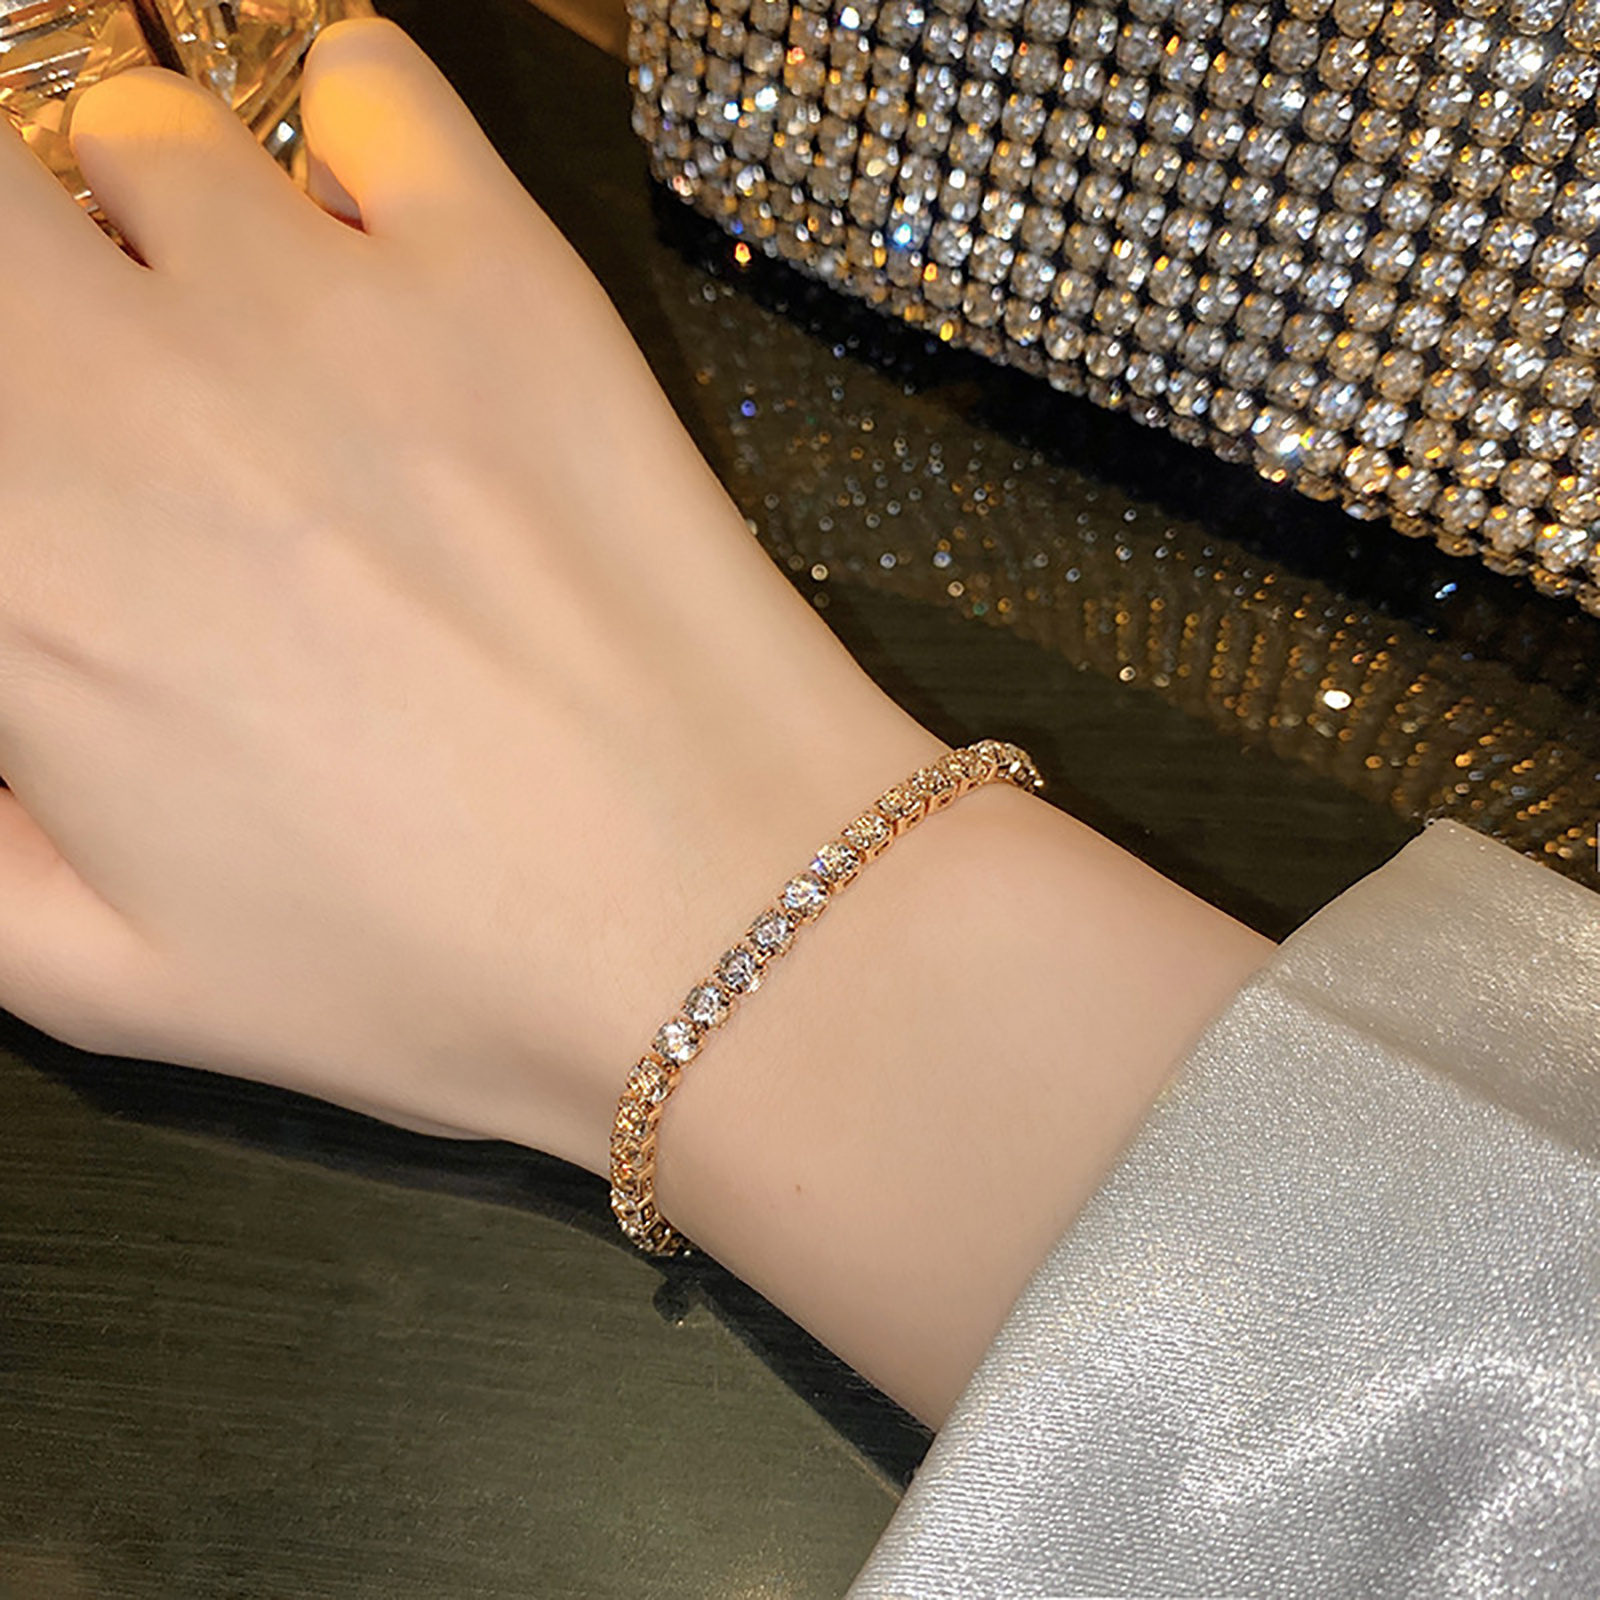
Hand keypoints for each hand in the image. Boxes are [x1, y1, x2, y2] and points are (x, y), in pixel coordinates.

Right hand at [0, 19, 936, 1172]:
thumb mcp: (118, 983)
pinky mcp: (506, 271)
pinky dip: (342, 131)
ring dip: (166, 229)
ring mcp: (326, 309)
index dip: (0, 441)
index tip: (57, 487)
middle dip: (27, 293)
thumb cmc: (436, 977)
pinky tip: (381, 246)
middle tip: (117, 399)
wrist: (730, 920)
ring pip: (146, 135)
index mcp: (15, 579)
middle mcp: (126, 401)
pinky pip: (363, 81)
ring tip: (258, 346)